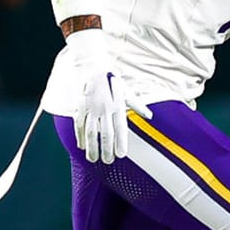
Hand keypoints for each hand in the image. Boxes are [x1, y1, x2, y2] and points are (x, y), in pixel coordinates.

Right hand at [67, 30, 151, 163]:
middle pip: (106, 133)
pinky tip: (81, 146)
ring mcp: (91, 108)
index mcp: (118, 106)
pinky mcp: (79, 107)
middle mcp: (105, 109)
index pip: (120, 129)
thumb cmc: (113, 81)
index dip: (120, 143)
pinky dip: (80, 137)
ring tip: (93, 159)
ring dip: (92, 147)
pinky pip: (79, 125)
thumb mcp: (128, 92)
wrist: (93, 67)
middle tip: (108, 162)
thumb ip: (138, 106)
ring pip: (91, 132)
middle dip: (106, 149)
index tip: (121, 155)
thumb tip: (150, 116)